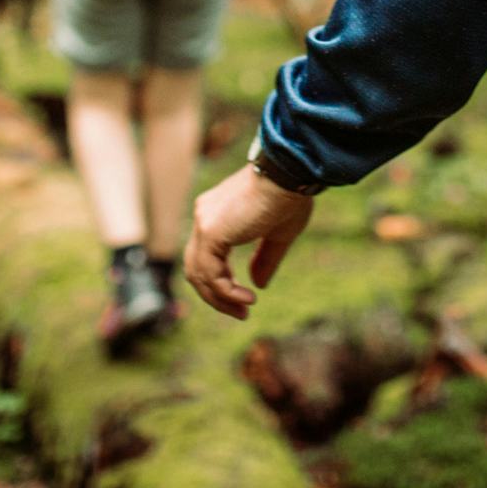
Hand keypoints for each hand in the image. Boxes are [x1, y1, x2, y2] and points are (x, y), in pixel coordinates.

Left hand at [184, 163, 314, 319]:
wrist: (289, 174)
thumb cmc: (288, 197)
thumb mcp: (278, 235)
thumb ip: (264, 259)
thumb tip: (258, 285)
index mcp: (216, 214)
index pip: (206, 256)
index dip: (221, 282)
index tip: (244, 298)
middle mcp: (204, 216)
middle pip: (197, 268)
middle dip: (216, 296)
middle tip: (241, 313)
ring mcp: (203, 222)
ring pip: (198, 274)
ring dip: (220, 298)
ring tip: (244, 310)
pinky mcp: (210, 231)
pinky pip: (210, 273)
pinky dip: (225, 291)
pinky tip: (246, 298)